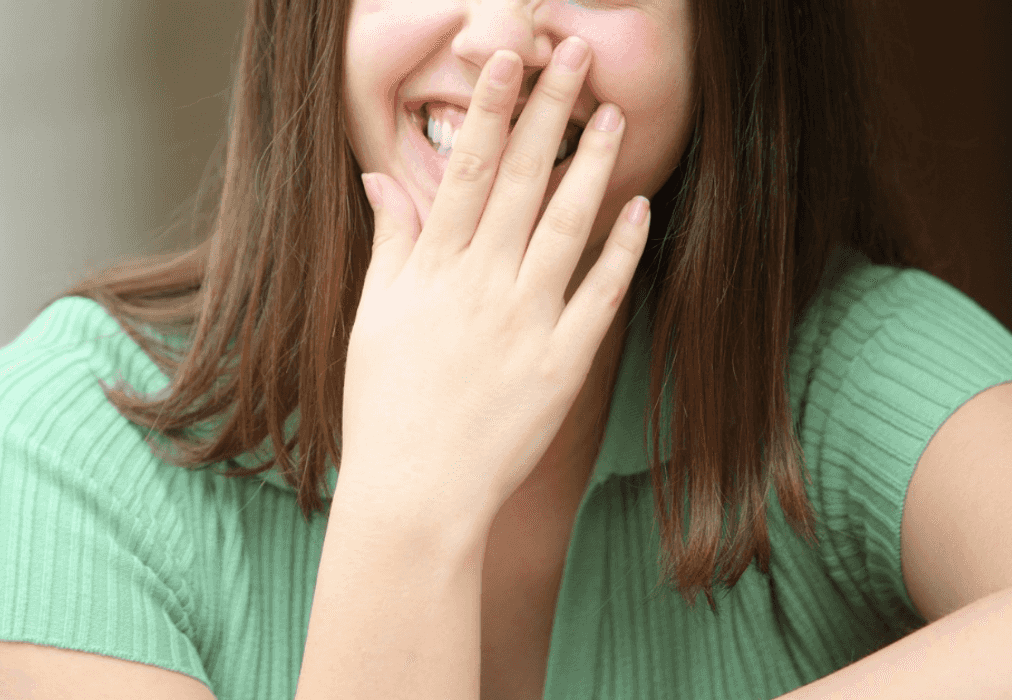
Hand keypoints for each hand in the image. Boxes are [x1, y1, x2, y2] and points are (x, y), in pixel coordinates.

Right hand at [340, 38, 650, 524]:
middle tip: (573, 53)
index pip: (468, 170)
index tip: (509, 60)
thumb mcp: (373, 317)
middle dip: (550, 111)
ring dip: (592, 165)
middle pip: (524, 181)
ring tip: (613, 113)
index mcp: (434, 269)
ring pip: (567, 226)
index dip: (492, 110)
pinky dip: (620, 252)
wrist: (417, 492)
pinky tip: (638, 208)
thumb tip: (380, 180)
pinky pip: (598, 297)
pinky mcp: (563, 364)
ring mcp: (527, 322)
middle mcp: (483, 284)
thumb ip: (388, 244)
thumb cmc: (385, 406)